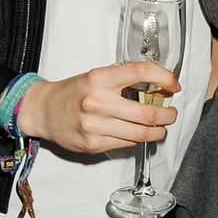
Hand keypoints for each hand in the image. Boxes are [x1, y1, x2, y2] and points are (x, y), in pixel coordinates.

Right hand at [15, 61, 178, 153]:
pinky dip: (139, 139)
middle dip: (168, 115)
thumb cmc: (73, 92)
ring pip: (141, 133)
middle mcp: (97, 101)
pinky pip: (127, 144)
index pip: (141, 72)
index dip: (164, 78)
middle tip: (171, 113)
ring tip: (160, 127)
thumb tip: (158, 85)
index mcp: (100, 79)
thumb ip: (124, 78)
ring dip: (158, 131)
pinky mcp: (93, 144)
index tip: (174, 85)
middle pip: (147, 113)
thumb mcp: (96, 76)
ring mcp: (94, 126)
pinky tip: (139, 133)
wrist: (43, 111)